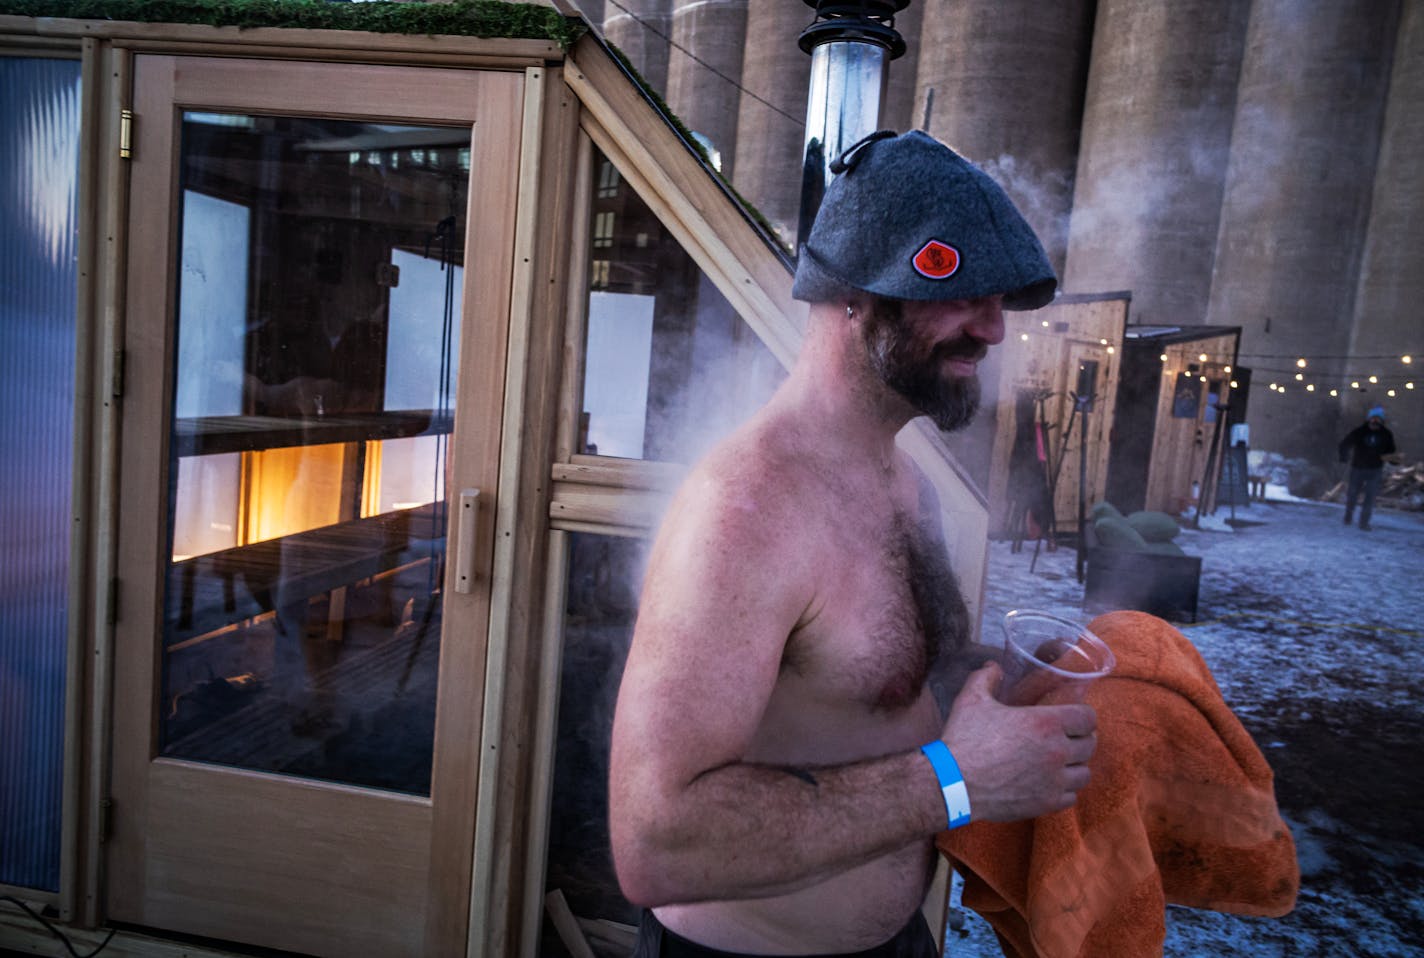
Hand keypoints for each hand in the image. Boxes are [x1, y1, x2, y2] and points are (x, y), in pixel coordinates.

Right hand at [939, 663, 1097, 821]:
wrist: (954, 783)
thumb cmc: (964, 739)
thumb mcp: (971, 700)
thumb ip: (986, 677)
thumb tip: (993, 666)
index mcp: (1046, 723)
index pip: (1088, 717)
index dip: (1082, 715)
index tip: (1072, 717)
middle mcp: (1057, 751)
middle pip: (1090, 744)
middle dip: (1080, 739)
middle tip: (1066, 738)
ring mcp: (1055, 780)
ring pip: (1084, 773)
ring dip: (1075, 766)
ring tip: (1060, 763)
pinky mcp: (1047, 803)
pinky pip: (1072, 797)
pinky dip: (1064, 790)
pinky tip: (1049, 783)